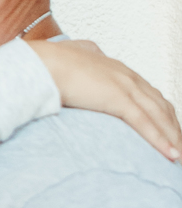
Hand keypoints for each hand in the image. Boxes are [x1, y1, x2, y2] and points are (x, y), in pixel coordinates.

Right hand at [33, 37, 181, 160]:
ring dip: (173, 137)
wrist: (40, 64)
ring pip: (159, 116)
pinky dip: (161, 140)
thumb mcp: (73, 53)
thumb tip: (89, 51)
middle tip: (178, 146)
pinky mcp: (119, 99)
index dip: (161, 113)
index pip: (149, 94)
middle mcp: (127, 75)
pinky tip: (171, 154)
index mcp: (117, 68)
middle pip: (161, 105)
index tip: (167, 129)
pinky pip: (145, 123)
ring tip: (179, 156)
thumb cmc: (49, 63)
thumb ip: (85, 53)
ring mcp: (125, 86)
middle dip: (173, 128)